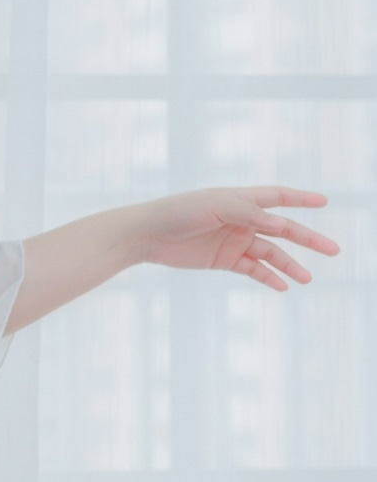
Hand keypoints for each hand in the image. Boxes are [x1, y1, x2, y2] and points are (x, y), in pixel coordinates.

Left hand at [134, 186, 340, 291]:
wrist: (147, 234)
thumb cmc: (178, 212)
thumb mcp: (216, 206)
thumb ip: (249, 213)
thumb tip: (279, 223)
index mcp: (240, 198)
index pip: (278, 196)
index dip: (301, 198)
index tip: (325, 201)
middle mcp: (242, 219)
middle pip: (282, 229)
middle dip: (308, 239)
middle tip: (334, 250)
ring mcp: (234, 240)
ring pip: (271, 253)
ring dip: (289, 265)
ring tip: (307, 278)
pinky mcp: (224, 260)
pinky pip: (253, 269)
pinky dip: (268, 277)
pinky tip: (283, 285)